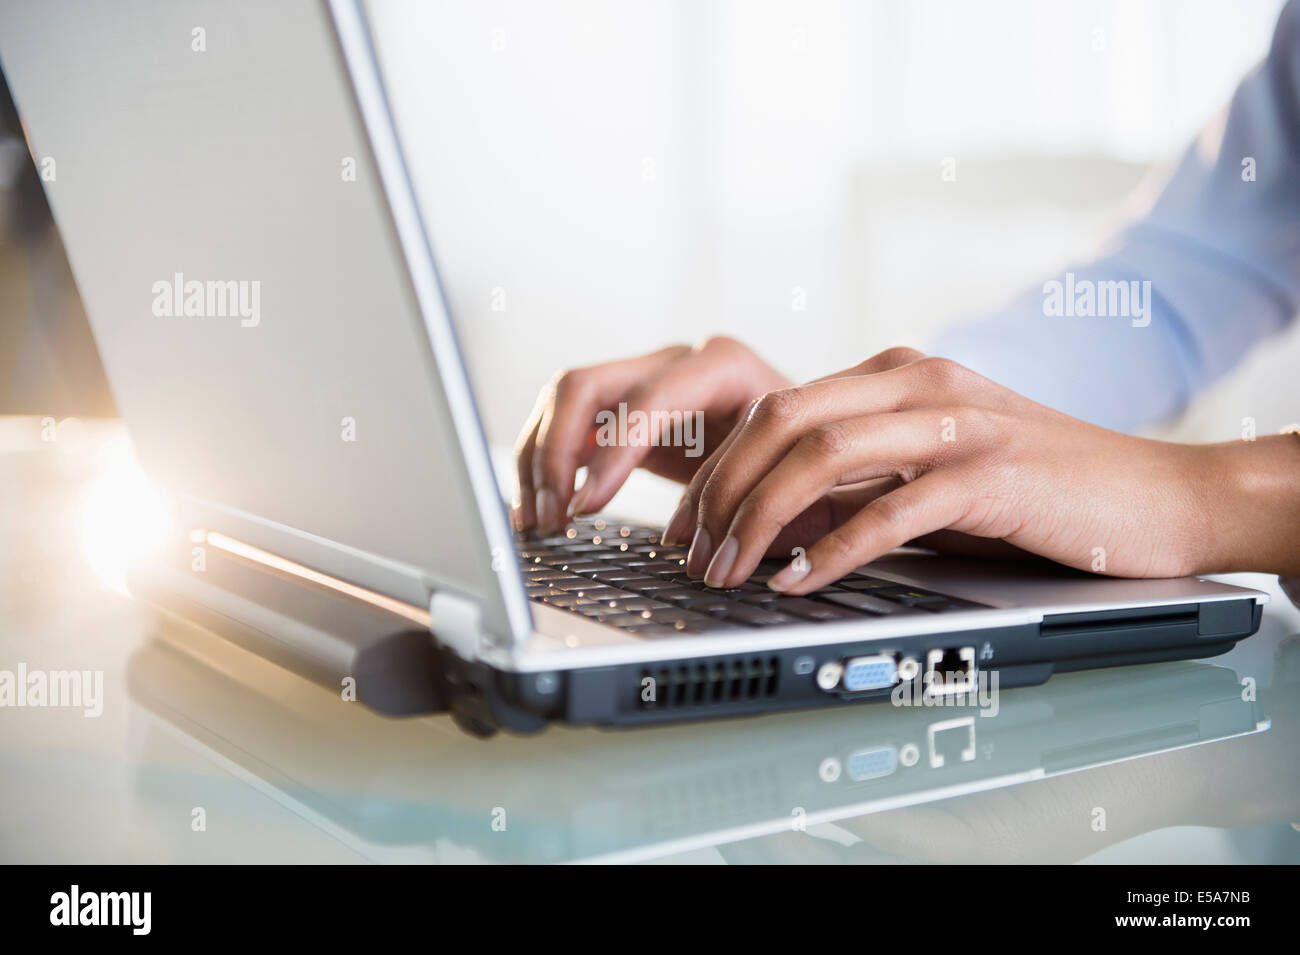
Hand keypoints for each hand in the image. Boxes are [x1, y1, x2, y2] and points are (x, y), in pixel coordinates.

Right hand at [514, 337, 789, 532]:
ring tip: (540, 522)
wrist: (812, 434)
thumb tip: (689, 543)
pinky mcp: (628, 406)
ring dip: (540, 460)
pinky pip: (570, 425)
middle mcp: (676, 361)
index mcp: (722, 366)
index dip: (610, 453)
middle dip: (555, 454)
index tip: (586, 507)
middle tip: (554, 517)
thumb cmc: (807, 454)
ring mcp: (646, 378)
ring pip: (564, 401)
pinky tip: (535, 510)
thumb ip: (743, 495)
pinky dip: (545, 464)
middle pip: (585, 386)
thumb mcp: (788, 469)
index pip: (646, 399)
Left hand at [675, 347, 1299, 590]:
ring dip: (759, 520)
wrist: (1158, 497)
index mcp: (897, 374)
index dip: (716, 467)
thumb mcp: (932, 470)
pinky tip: (799, 584)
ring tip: (729, 574)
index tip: (686, 525)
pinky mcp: (993, 475)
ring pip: (822, 456)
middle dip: (720, 492)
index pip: (775, 407)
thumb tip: (772, 518)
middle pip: (782, 422)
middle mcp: (919, 384)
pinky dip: (833, 551)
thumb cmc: (1037, 492)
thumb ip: (861, 477)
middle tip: (690, 555)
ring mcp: (957, 424)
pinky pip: (890, 510)